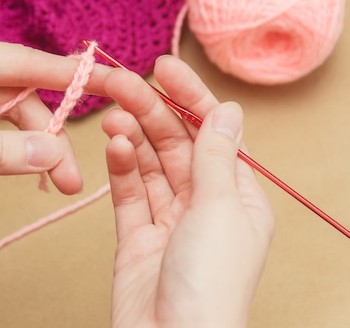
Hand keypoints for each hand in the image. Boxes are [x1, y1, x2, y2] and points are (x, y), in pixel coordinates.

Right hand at [102, 55, 274, 327]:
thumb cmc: (210, 282)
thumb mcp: (220, 208)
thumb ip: (216, 156)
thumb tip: (228, 109)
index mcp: (238, 196)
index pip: (213, 133)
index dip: (190, 97)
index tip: (164, 67)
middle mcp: (204, 204)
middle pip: (175, 145)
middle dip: (150, 111)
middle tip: (120, 82)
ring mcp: (168, 219)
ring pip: (149, 165)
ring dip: (132, 136)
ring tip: (111, 113)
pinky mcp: (136, 235)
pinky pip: (129, 193)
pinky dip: (121, 167)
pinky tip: (113, 146)